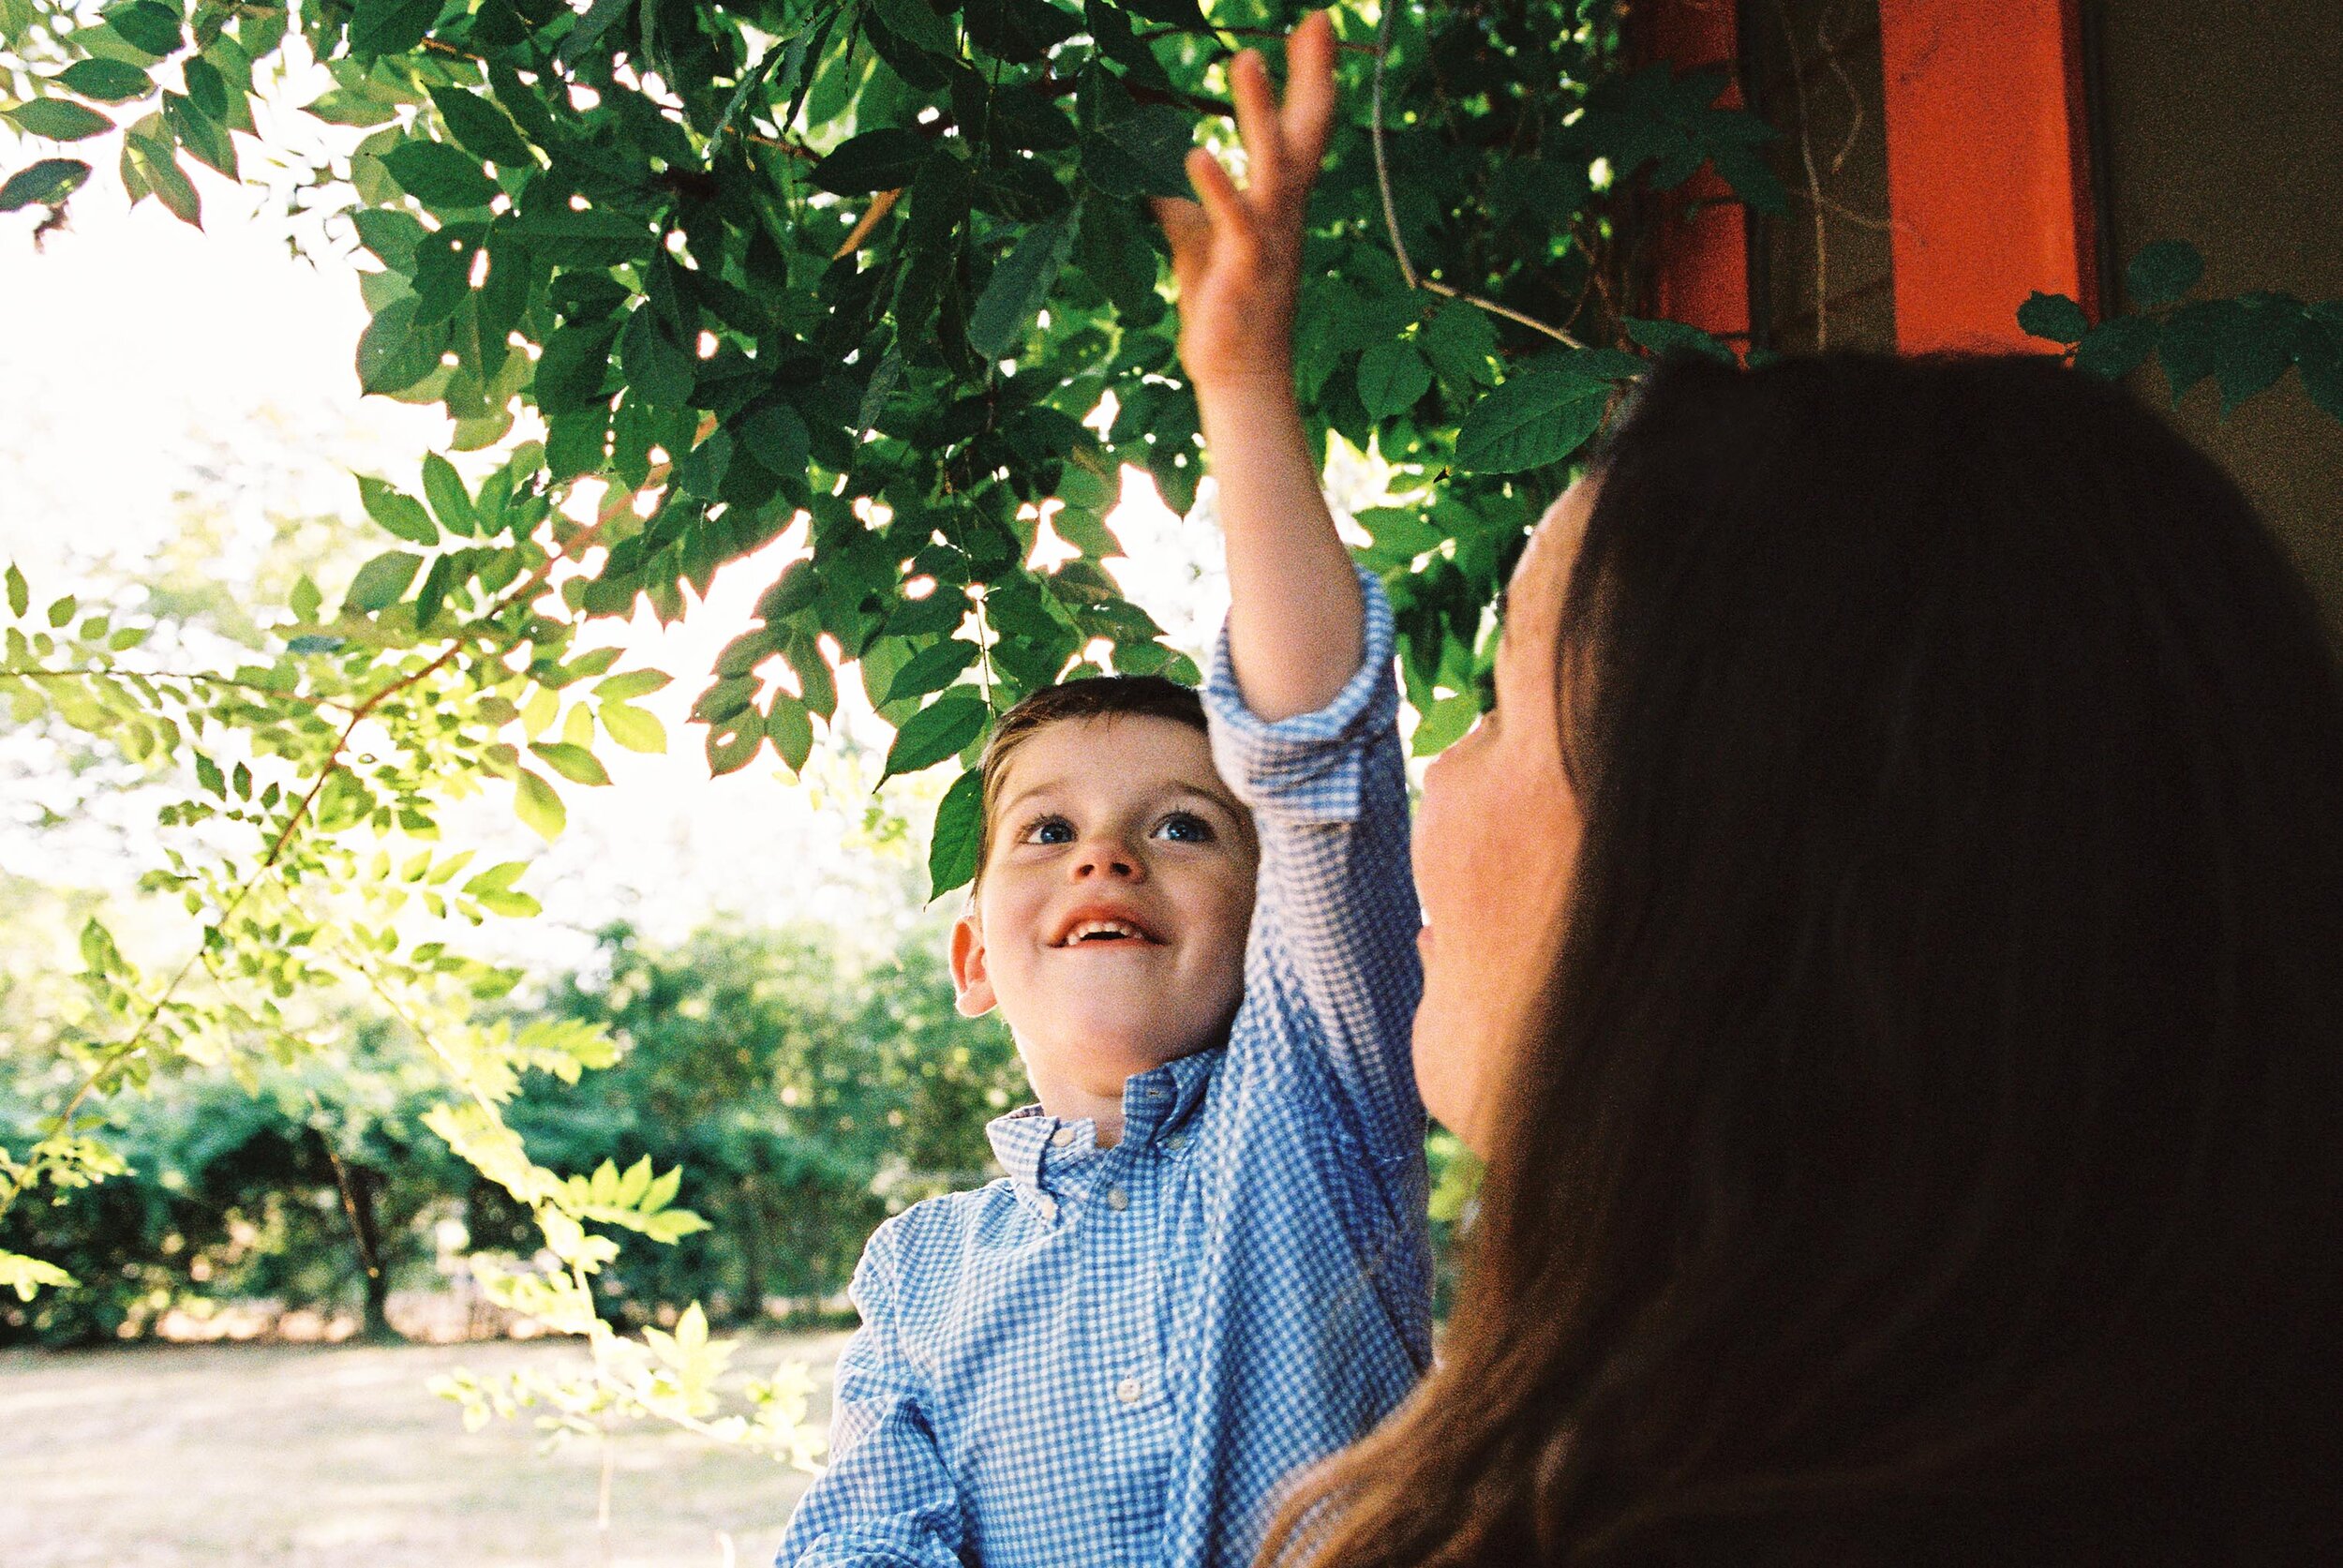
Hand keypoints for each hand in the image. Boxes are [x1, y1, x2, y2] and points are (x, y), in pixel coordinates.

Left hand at [1151, 10, 1337, 397]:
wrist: (1241, 377)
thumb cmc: (1222, 307)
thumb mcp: (1193, 241)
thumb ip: (1176, 200)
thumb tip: (1146, 170)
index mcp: (1278, 202)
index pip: (1302, 127)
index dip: (1310, 76)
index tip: (1317, 23)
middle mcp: (1284, 214)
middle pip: (1307, 133)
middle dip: (1312, 76)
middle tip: (1316, 20)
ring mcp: (1269, 241)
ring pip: (1274, 166)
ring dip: (1260, 112)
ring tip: (1244, 58)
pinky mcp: (1243, 272)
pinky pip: (1234, 223)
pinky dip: (1217, 188)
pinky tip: (1195, 152)